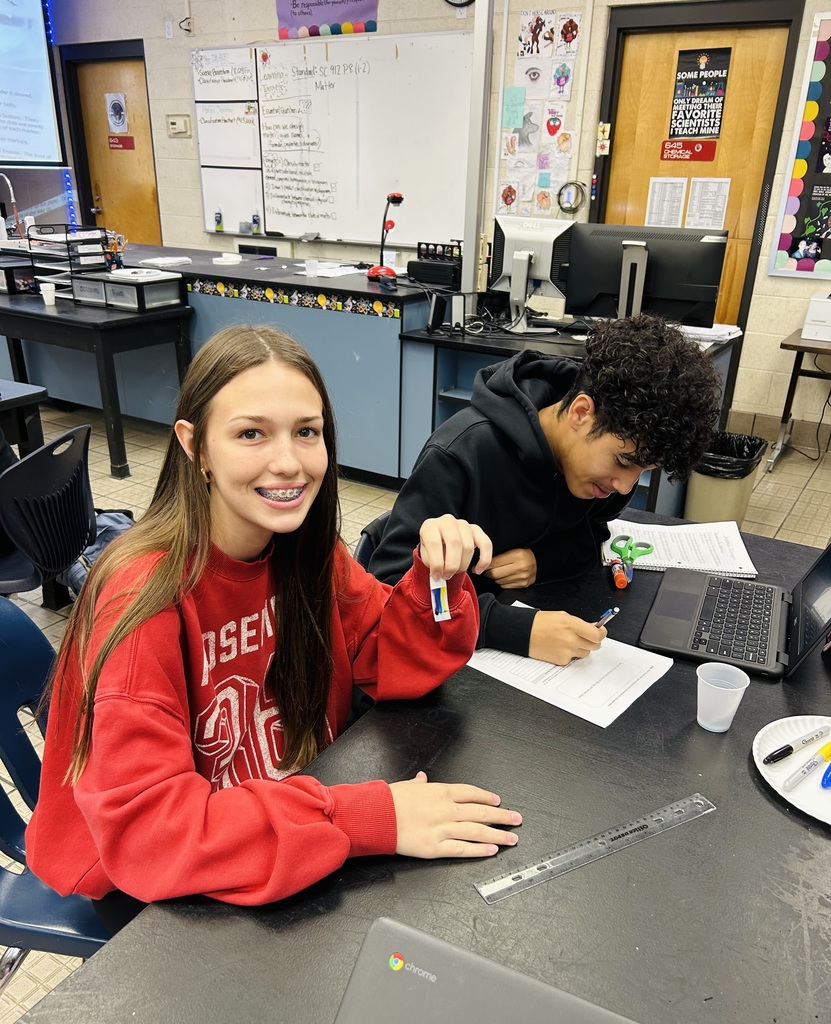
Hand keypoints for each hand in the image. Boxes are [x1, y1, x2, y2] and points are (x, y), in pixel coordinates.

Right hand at [390, 771, 520, 857]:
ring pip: (477, 831)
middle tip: (516, 819)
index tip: (498, 800)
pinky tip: (492, 850)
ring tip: (511, 838)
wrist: (376, 817)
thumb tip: (423, 778)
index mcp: (440, 791)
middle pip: (481, 811)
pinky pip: (463, 849)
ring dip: (498, 835)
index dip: (486, 796)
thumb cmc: (388, 800)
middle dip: (501, 816)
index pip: (471, 792)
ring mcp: (443, 829)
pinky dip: (479, 850)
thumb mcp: (406, 785)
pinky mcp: (435, 848)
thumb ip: (419, 784)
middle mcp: (446, 809)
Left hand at [418, 514, 492, 579]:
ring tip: (457, 573)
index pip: (434, 543)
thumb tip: (439, 576)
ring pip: (469, 546)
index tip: (436, 576)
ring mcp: (463, 524)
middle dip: (452, 564)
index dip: (436, 562)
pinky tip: (477, 570)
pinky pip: (485, 544)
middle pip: (454, 543)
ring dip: (463, 564)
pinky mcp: (476, 529)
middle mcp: (447, 521)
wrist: (440, 539)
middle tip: (448, 576)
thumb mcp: (426, 555)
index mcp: (430, 526)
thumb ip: (432, 564)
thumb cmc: (432, 549)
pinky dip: (484, 560)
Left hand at [484, 548, 536, 588]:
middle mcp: (520, 567)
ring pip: (499, 581)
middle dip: (488, 572)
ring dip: (495, 578)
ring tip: (498, 572)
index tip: (478, 566)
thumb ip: (499, 556)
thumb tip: (483, 562)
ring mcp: (522, 577)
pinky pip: (505, 586)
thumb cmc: (523, 554)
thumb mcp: (512, 550)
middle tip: (486, 570)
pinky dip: (502, 582)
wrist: (539, 562)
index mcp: (517, 555)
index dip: (485, 564)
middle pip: (495, 574)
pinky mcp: (523, 584)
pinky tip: (505, 577)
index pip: (494, 562)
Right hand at [528, 611, 604, 664]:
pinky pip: (573, 658)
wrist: (523, 633)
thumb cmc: (540, 623)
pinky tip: (560, 647)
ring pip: (585, 653)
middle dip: (593, 641)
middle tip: (586, 637)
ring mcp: (567, 651)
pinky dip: (570, 654)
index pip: (597, 634)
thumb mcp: (562, 616)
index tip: (600, 631)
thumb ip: (579, 623)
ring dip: (581, 648)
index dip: (602, 633)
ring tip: (568, 641)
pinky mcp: (562, 660)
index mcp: (572, 625)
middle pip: (595, 645)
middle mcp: (571, 639)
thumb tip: (593, 628)